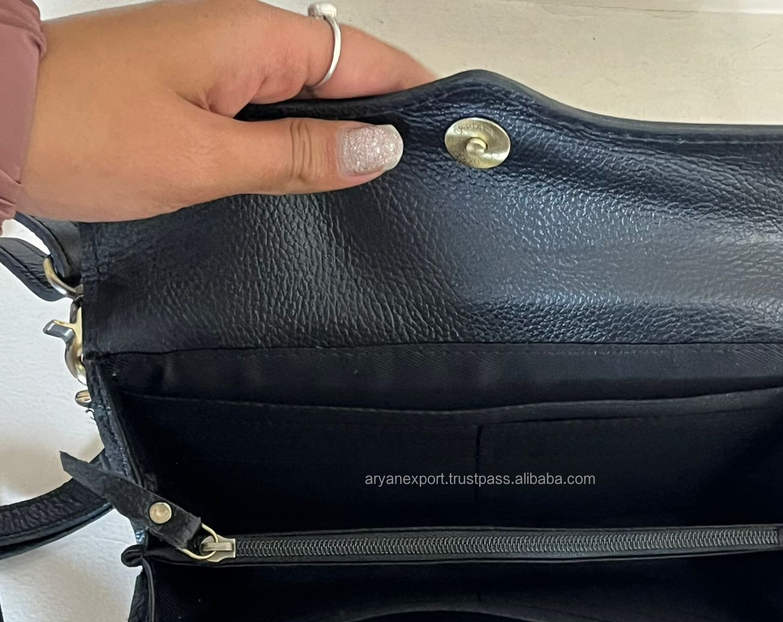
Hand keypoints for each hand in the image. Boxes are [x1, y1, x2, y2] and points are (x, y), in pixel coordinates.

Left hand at [20, 0, 433, 220]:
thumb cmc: (82, 132)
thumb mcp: (208, 158)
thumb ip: (299, 155)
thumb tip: (378, 150)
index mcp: (251, 37)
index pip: (364, 58)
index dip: (414, 92)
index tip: (453, 131)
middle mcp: (236, 34)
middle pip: (340, 70)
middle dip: (386, 114)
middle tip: (425, 168)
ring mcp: (213, 57)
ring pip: (305, 90)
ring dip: (342, 129)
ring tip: (380, 179)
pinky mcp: (192, 84)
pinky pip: (267, 104)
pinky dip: (298, 136)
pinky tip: (311, 172)